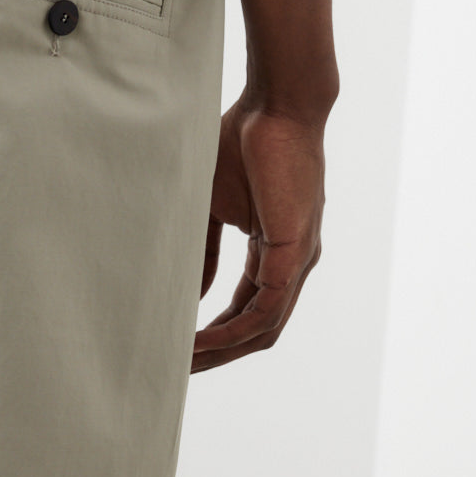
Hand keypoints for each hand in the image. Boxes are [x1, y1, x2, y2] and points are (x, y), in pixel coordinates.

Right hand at [191, 91, 327, 371]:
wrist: (276, 106)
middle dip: (217, 353)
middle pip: (258, 330)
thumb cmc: (243, 141)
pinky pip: (265, 310)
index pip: (248, 308)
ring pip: (263, 329)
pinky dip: (232, 331)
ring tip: (182, 362)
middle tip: (177, 370)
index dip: (215, 332)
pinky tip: (200, 339)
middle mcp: (293, 264)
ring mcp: (298, 262)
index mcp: (276, 252)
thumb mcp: (213, 204)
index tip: (179, 345)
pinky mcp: (295, 254)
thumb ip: (203, 249)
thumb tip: (189, 291)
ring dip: (222, 350)